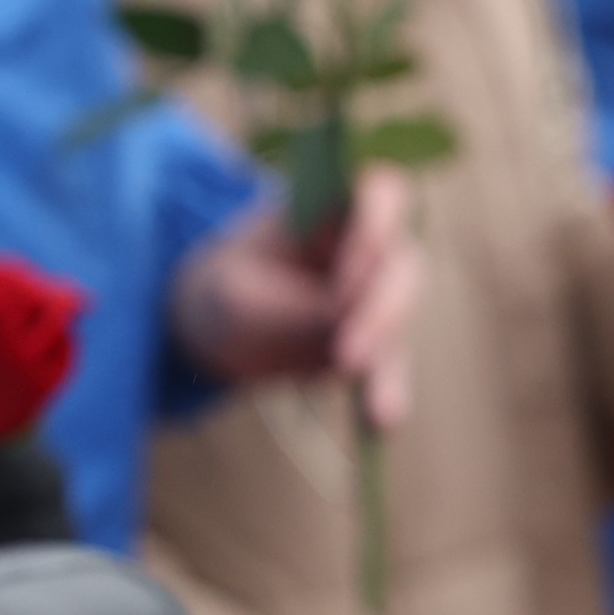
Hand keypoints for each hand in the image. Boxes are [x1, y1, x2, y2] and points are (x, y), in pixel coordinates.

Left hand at [167, 168, 421, 427]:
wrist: (215, 332)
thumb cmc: (225, 292)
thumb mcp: (241, 299)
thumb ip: (293, 308)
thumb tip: (345, 324)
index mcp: (329, 208)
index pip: (380, 193)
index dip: (377, 226)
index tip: (352, 267)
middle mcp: (364, 246)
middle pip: (399, 264)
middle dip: (379, 309)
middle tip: (348, 355)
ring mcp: (374, 296)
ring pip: (399, 319)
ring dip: (387, 360)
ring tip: (376, 407)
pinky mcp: (374, 341)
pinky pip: (389, 365)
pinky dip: (386, 391)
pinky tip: (383, 421)